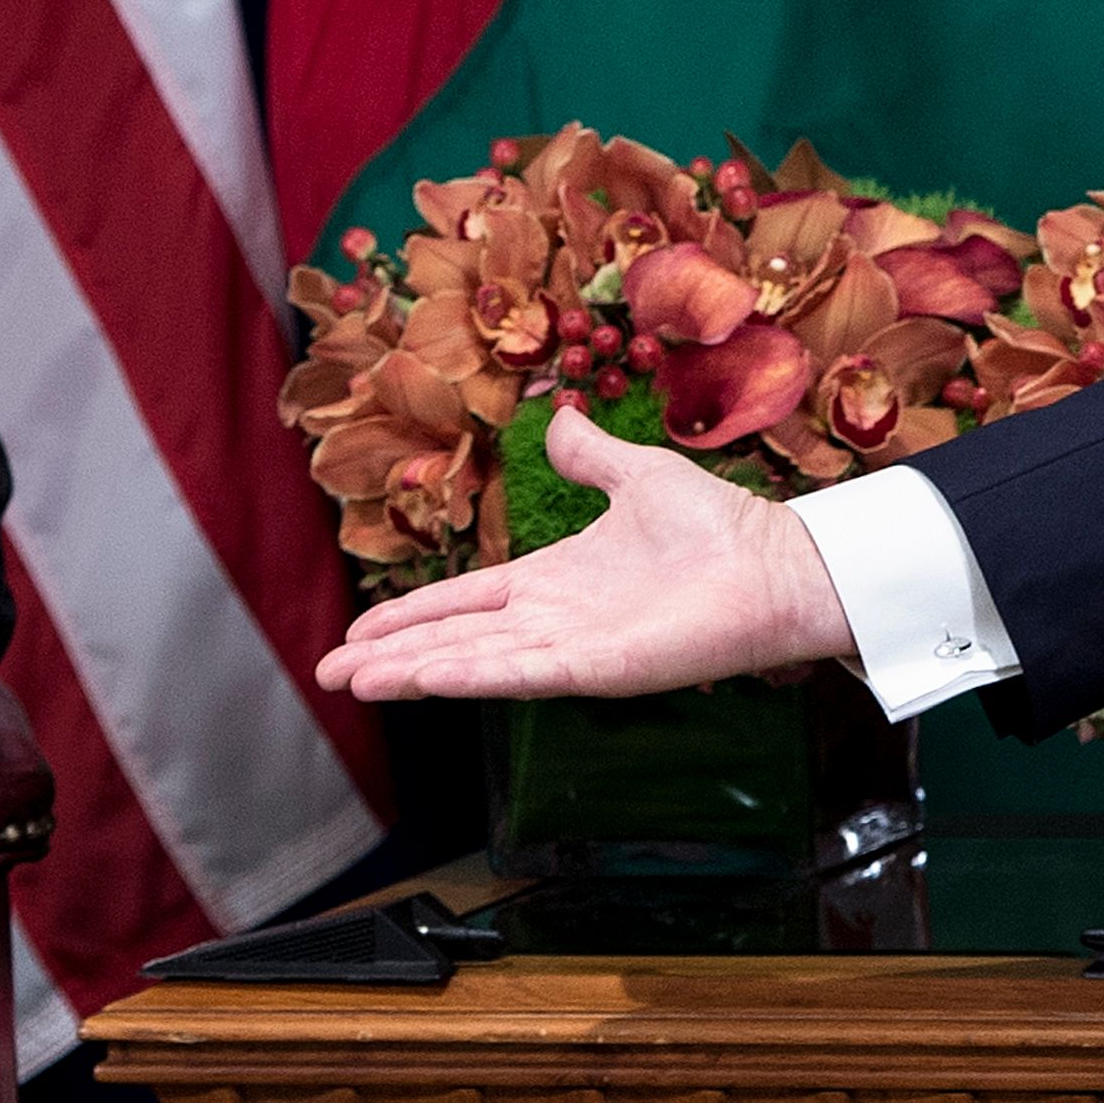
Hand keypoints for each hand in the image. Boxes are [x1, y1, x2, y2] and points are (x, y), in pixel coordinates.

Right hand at [317, 406, 857, 700]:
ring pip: (475, 663)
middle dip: (391, 655)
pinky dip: (470, 676)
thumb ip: (591, 455)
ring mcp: (574, 649)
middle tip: (329, 671)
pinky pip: (521, 674)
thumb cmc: (718, 527)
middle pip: (455, 640)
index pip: (468, 602)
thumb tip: (558, 420)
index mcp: (557, 579)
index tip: (360, 630)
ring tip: (354, 682)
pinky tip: (424, 678)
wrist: (775, 563)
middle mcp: (556, 621)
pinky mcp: (599, 669)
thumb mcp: (637, 474)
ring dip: (413, 672)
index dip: (413, 615)